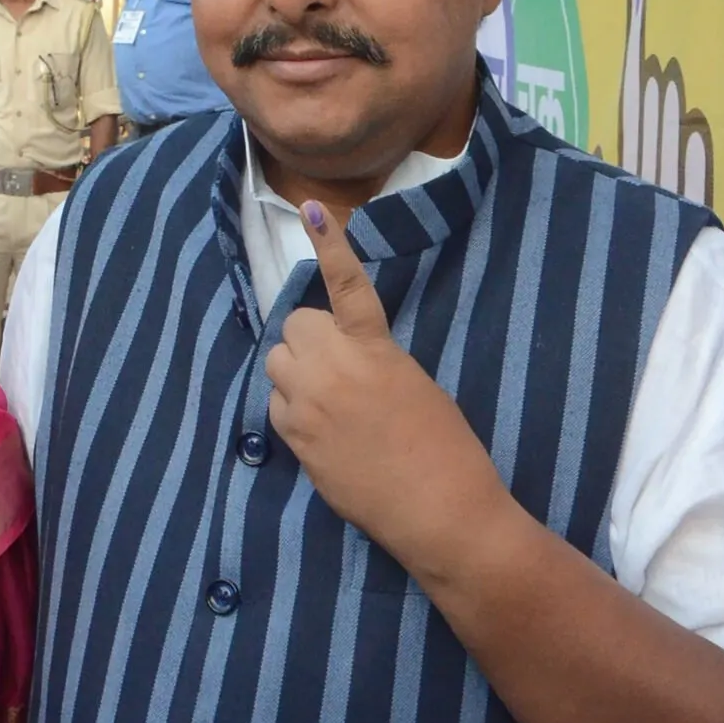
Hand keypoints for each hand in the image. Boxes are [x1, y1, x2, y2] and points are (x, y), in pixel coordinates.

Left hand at [263, 202, 508, 581]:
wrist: (439, 512)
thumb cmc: (447, 449)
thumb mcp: (416, 386)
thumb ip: (374, 362)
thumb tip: (345, 363)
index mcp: (374, 349)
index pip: (347, 286)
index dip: (330, 246)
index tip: (312, 210)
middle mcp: (333, 370)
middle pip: (294, 326)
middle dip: (311, 339)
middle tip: (340, 365)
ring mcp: (308, 406)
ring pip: (277, 364)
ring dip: (297, 371)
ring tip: (329, 398)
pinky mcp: (295, 442)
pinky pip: (277, 406)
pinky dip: (294, 409)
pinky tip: (324, 432)